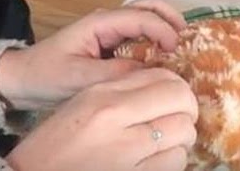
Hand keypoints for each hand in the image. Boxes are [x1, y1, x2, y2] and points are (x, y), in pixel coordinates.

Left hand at [0, 0, 186, 109]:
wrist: (23, 80)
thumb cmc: (46, 75)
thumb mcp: (78, 78)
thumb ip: (114, 73)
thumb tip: (149, 71)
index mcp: (100, 22)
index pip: (141, 16)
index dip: (163, 30)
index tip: (178, 50)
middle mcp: (108, 21)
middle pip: (149, 6)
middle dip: (172, 19)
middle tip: (190, 42)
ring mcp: (110, 32)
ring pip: (147, 19)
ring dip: (167, 29)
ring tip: (184, 52)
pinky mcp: (111, 45)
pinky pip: (140, 37)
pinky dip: (157, 43)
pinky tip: (166, 62)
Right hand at [6, 68, 198, 170]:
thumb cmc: (54, 146)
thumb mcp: (81, 106)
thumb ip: (119, 93)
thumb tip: (162, 87)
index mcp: (100, 95)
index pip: (162, 77)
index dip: (175, 87)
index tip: (172, 98)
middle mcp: (115, 117)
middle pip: (180, 100)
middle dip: (185, 110)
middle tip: (176, 120)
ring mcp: (127, 152)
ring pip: (183, 133)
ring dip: (178, 139)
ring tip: (160, 145)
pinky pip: (175, 163)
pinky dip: (171, 162)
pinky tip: (153, 163)